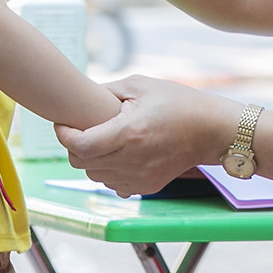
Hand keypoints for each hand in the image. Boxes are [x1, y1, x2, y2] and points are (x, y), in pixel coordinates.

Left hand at [56, 76, 242, 196]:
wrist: (210, 130)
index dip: (64, 135)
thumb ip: (105, 91)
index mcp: (129, 133)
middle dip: (74, 146)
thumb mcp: (139, 85)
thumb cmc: (176, 102)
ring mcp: (140, 178)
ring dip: (90, 160)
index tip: (62, 124)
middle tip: (80, 130)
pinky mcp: (147, 187)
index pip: (81, 145)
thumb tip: (78, 99)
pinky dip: (108, 172)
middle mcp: (132, 160)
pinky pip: (113, 185)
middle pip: (81, 163)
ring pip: (94, 176)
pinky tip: (119, 155)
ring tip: (101, 141)